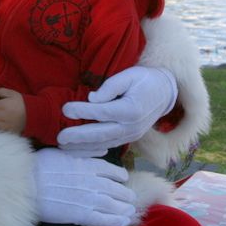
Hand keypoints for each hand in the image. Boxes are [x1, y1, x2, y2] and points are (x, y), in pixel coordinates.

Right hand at [31, 148, 135, 225]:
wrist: (27, 184)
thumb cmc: (40, 165)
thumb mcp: (63, 151)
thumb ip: (84, 150)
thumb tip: (103, 150)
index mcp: (87, 165)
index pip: (110, 170)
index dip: (119, 175)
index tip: (123, 178)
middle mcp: (92, 181)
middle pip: (115, 188)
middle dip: (125, 194)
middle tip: (131, 198)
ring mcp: (87, 199)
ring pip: (113, 204)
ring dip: (124, 208)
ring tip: (130, 211)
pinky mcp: (80, 215)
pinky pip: (103, 220)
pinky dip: (116, 221)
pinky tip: (124, 221)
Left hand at [57, 67, 176, 153]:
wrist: (165, 93)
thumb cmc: (144, 80)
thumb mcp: (129, 75)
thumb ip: (110, 87)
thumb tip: (92, 99)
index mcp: (131, 109)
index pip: (102, 112)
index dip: (82, 111)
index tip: (65, 109)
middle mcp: (131, 126)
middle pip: (100, 133)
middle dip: (78, 136)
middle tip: (60, 138)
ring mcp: (131, 135)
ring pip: (103, 144)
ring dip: (82, 147)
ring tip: (64, 147)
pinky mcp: (129, 138)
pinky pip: (109, 145)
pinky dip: (93, 149)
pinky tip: (79, 150)